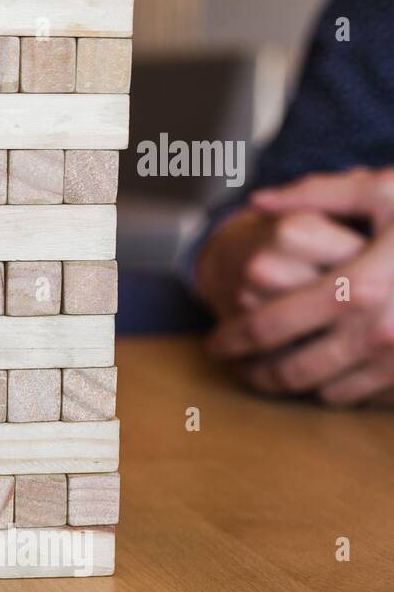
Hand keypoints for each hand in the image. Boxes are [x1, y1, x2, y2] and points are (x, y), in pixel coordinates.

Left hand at [206, 169, 393, 404]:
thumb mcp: (387, 192)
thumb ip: (318, 194)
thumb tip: (259, 200)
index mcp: (356, 287)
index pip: (267, 325)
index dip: (231, 338)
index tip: (214, 342)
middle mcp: (376, 334)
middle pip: (289, 370)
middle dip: (252, 373)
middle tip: (233, 368)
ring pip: (324, 392)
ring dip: (291, 388)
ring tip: (269, 375)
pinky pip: (365, 398)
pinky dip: (338, 391)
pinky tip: (324, 377)